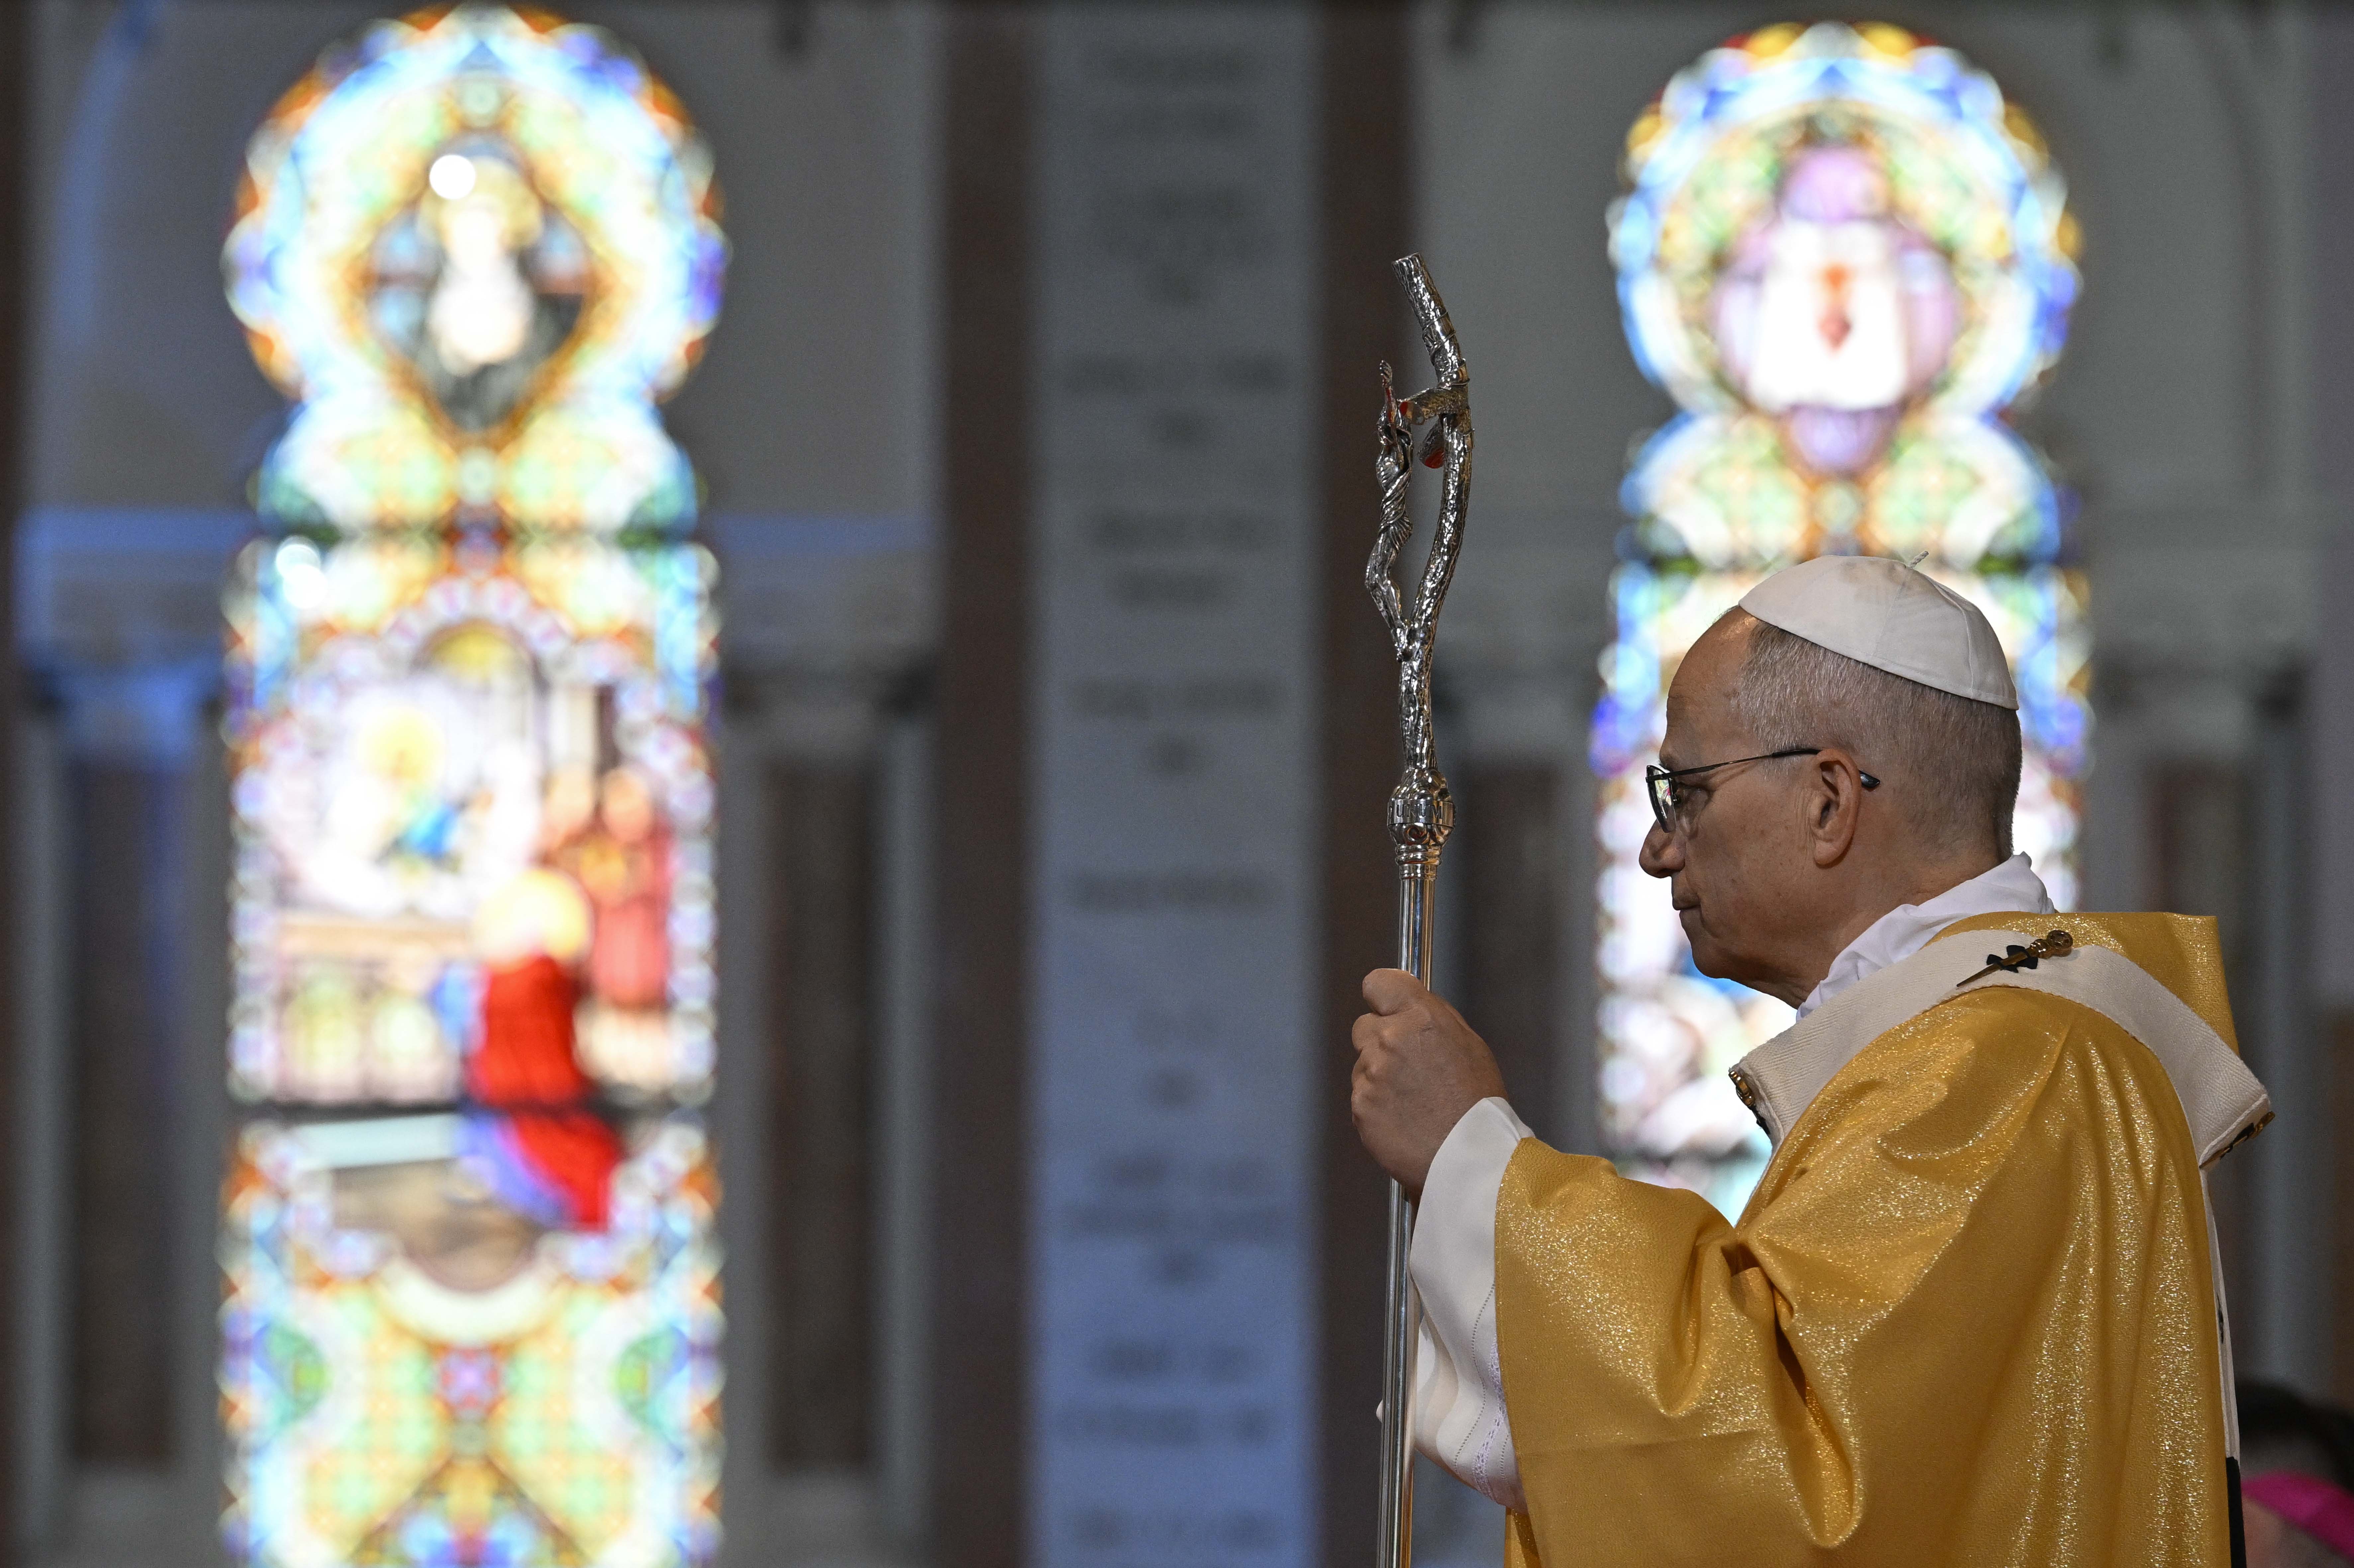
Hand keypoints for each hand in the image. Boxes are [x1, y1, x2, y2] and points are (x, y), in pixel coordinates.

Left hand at [1350, 969, 1506, 1197]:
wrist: (1470, 1157)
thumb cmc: (1477, 1104)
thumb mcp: (1468, 1044)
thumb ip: (1432, 1018)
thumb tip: (1410, 1004)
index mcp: (1421, 1018)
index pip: (1378, 983)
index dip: (1382, 997)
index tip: (1387, 1007)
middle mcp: (1390, 1040)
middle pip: (1364, 1025)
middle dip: (1379, 1041)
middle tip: (1407, 1067)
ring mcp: (1371, 1073)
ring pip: (1363, 1063)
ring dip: (1379, 1075)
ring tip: (1412, 1100)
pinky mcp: (1360, 1105)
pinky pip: (1361, 1094)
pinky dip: (1375, 1104)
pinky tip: (1402, 1117)